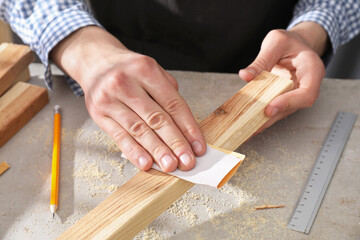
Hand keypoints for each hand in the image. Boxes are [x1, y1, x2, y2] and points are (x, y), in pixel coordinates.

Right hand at [50, 26, 205, 171]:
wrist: (95, 62)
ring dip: (157, 151)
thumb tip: (185, 128)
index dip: (188, 128)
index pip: (173, 104)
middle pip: (157, 118)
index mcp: (145, 70)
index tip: (198, 146)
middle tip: (187, 162)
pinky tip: (146, 163)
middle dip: (175, 143)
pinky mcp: (98, 114)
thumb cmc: (129, 70)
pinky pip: (119, 136)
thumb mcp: (151, 70)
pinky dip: (134, 152)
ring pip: (139, 130)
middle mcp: (126, 83)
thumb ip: (168, 94)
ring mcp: (110, 99)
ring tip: (171, 166)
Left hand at [239, 22, 327, 132]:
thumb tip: (246, 75)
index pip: (306, 92)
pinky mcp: (286, 98)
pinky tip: (250, 123)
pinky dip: (263, 116)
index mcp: (312, 68)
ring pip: (284, 111)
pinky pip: (277, 109)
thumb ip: (261, 60)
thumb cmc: (288, 42)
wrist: (294, 45)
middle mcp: (308, 84)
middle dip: (273, 116)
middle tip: (254, 126)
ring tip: (248, 129)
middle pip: (294, 106)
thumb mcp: (275, 42)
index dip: (289, 102)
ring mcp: (297, 93)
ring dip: (267, 121)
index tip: (269, 108)